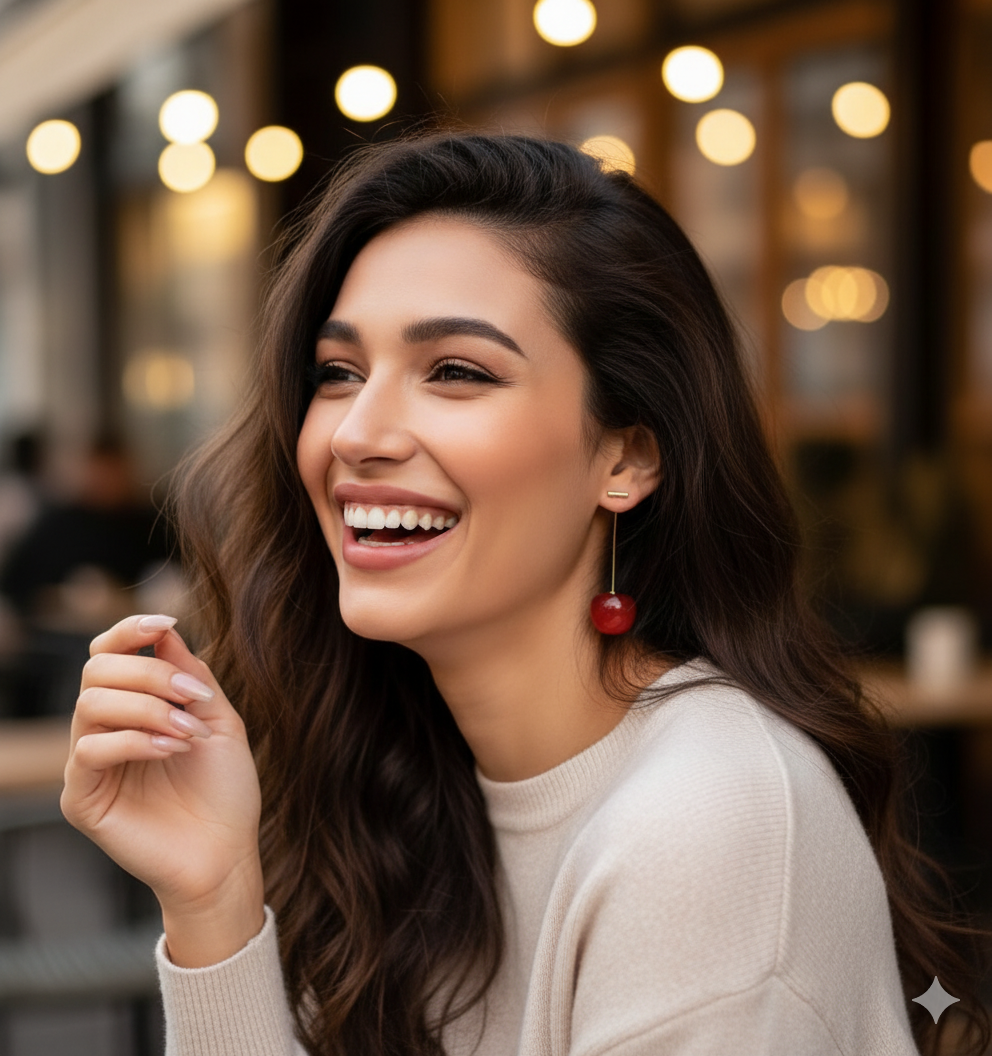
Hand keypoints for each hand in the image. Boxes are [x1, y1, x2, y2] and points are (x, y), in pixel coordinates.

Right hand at [61, 614, 264, 965]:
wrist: (228, 853)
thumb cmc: (226, 790)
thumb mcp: (219, 720)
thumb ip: (190, 675)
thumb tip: (164, 630)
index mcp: (133, 709)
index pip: (107, 654)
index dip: (129, 630)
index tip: (165, 621)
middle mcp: (104, 731)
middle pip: (96, 671)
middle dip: (151, 674)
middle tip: (194, 698)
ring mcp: (89, 765)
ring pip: (90, 704)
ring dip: (148, 708)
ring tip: (188, 732)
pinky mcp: (83, 799)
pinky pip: (91, 750)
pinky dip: (136, 740)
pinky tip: (173, 750)